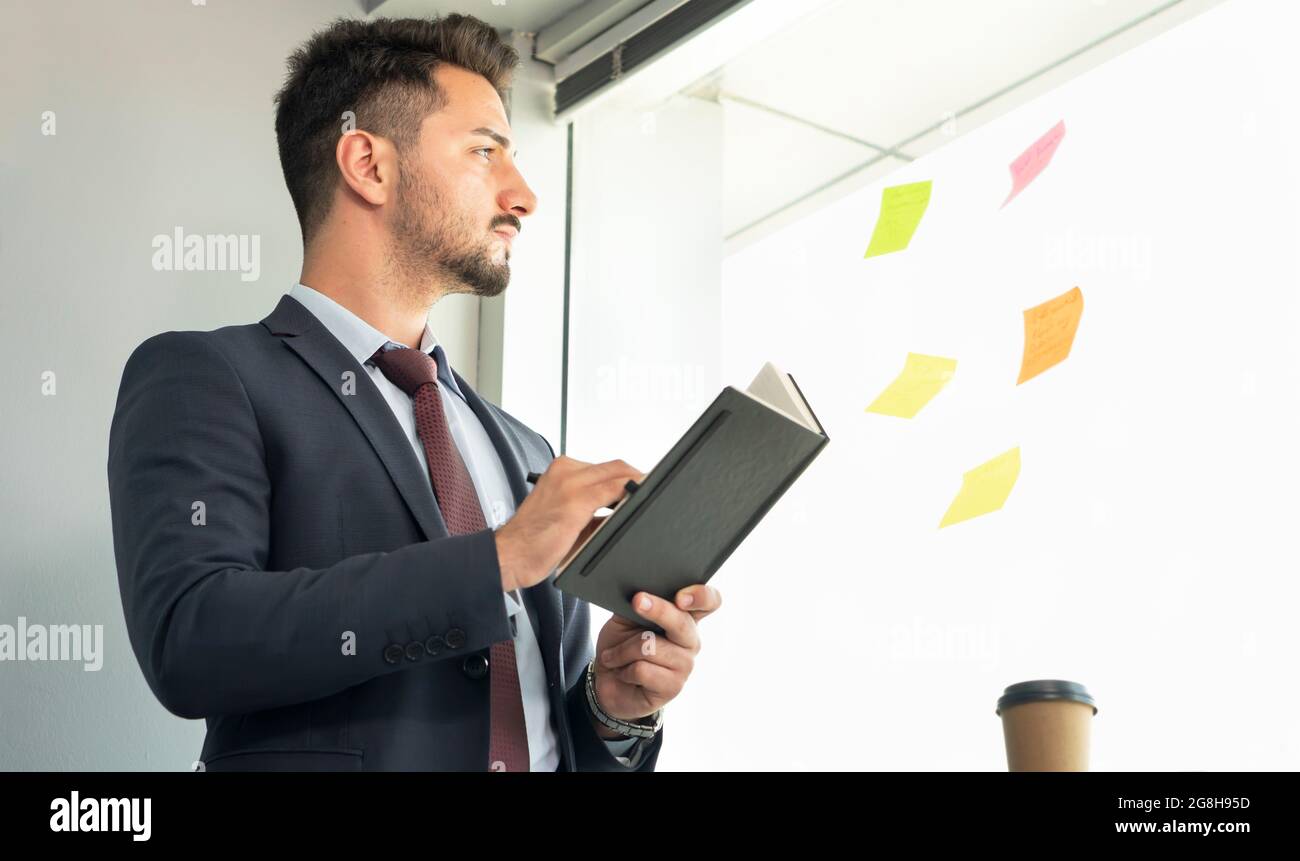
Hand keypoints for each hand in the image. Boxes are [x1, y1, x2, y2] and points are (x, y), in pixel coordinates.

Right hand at [494, 456, 643, 591]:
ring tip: (648, 501)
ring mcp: (569, 482)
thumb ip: (593, 507)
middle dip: (638, 479)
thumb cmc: (533, 540)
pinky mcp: (575, 500)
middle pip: (616, 466)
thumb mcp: (566, 515)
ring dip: (637, 485)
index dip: (629, 476)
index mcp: (561, 470)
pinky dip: (630, 495)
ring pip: (618, 474)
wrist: (509, 555)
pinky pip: (613, 490)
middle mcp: (565, 470)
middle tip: (653, 493)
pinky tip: (637, 505)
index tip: (643, 486)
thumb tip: (623, 508)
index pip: (606, 466)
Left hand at [588, 584, 722, 733]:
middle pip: (682, 622)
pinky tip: (624, 674)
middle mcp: (691, 640)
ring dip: (622, 651)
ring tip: (613, 656)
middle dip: (656, 610)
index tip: (680, 597)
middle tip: (636, 601)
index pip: (709, 602)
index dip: (701, 596)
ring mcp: (685, 664)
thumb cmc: (619, 646)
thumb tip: (642, 594)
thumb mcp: (624, 618)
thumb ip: (638, 603)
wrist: (606, 682)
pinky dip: (624, 670)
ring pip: (651, 646)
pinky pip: (643, 670)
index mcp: (684, 618)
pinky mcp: (673, 686)